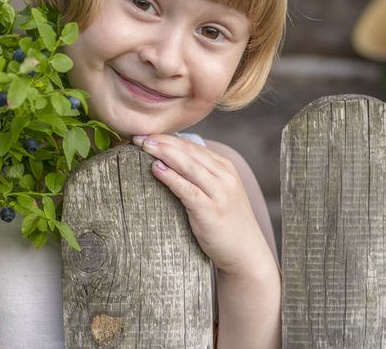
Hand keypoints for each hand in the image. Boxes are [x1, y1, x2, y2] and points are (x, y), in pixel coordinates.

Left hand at [130, 134, 270, 274]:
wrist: (246, 253)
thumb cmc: (227, 223)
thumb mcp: (218, 192)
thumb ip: (201, 176)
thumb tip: (170, 162)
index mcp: (225, 168)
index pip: (193, 146)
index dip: (169, 138)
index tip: (147, 133)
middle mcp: (224, 176)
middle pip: (189, 152)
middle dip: (163, 141)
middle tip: (139, 135)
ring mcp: (219, 192)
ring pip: (188, 165)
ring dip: (164, 153)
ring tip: (144, 145)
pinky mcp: (210, 210)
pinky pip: (187, 189)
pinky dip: (171, 176)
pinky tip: (156, 169)